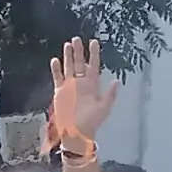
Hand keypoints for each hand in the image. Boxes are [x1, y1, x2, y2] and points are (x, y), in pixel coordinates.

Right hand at [49, 36, 116, 157]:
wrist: (77, 133)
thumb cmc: (92, 122)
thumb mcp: (104, 108)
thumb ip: (109, 94)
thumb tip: (117, 81)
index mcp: (92, 85)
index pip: (93, 65)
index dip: (94, 54)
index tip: (94, 42)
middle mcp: (81, 83)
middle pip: (80, 63)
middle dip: (79, 51)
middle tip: (77, 39)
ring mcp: (70, 86)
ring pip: (69, 67)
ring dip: (68, 56)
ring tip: (68, 45)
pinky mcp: (60, 92)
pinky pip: (58, 78)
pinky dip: (56, 69)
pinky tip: (55, 60)